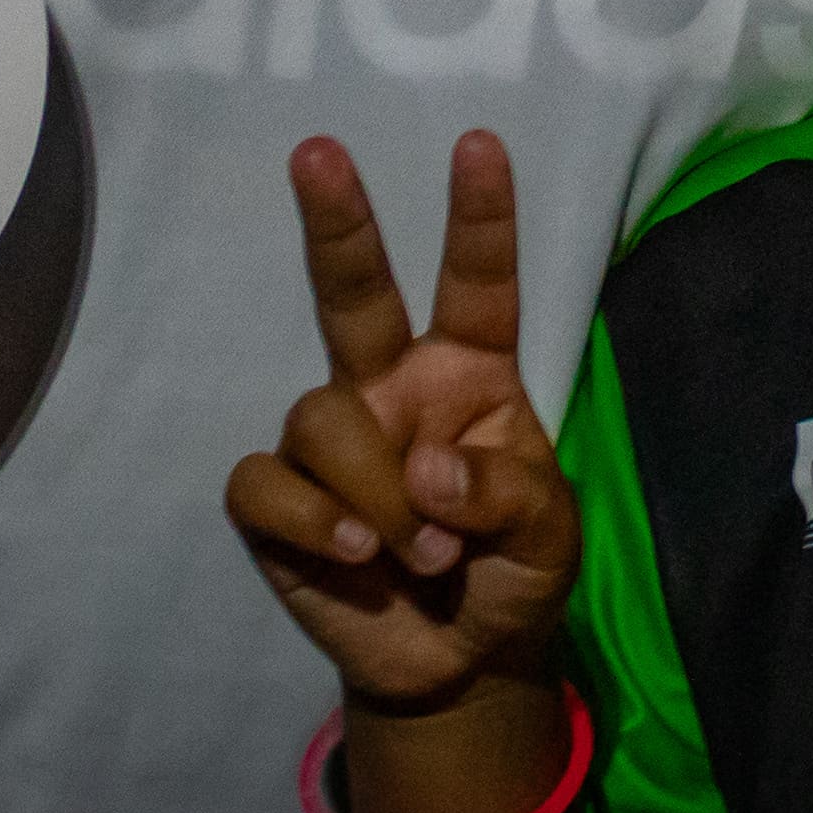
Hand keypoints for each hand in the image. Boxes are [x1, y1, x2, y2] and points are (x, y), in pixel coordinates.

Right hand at [224, 131, 573, 715]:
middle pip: (354, 292)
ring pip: (319, 416)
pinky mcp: (275, 501)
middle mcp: (392, 387)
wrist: (459, 668)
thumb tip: (427, 467)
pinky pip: (265, 480)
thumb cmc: (511, 575)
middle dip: (337, 221)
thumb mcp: (547, 537)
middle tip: (317, 150)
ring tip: (416, 554)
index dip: (479, 217)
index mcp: (471, 375)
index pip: (476, 285)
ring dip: (374, 492)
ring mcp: (331, 441)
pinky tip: (351, 553)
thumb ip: (505, 494)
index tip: (480, 144)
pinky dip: (311, 519)